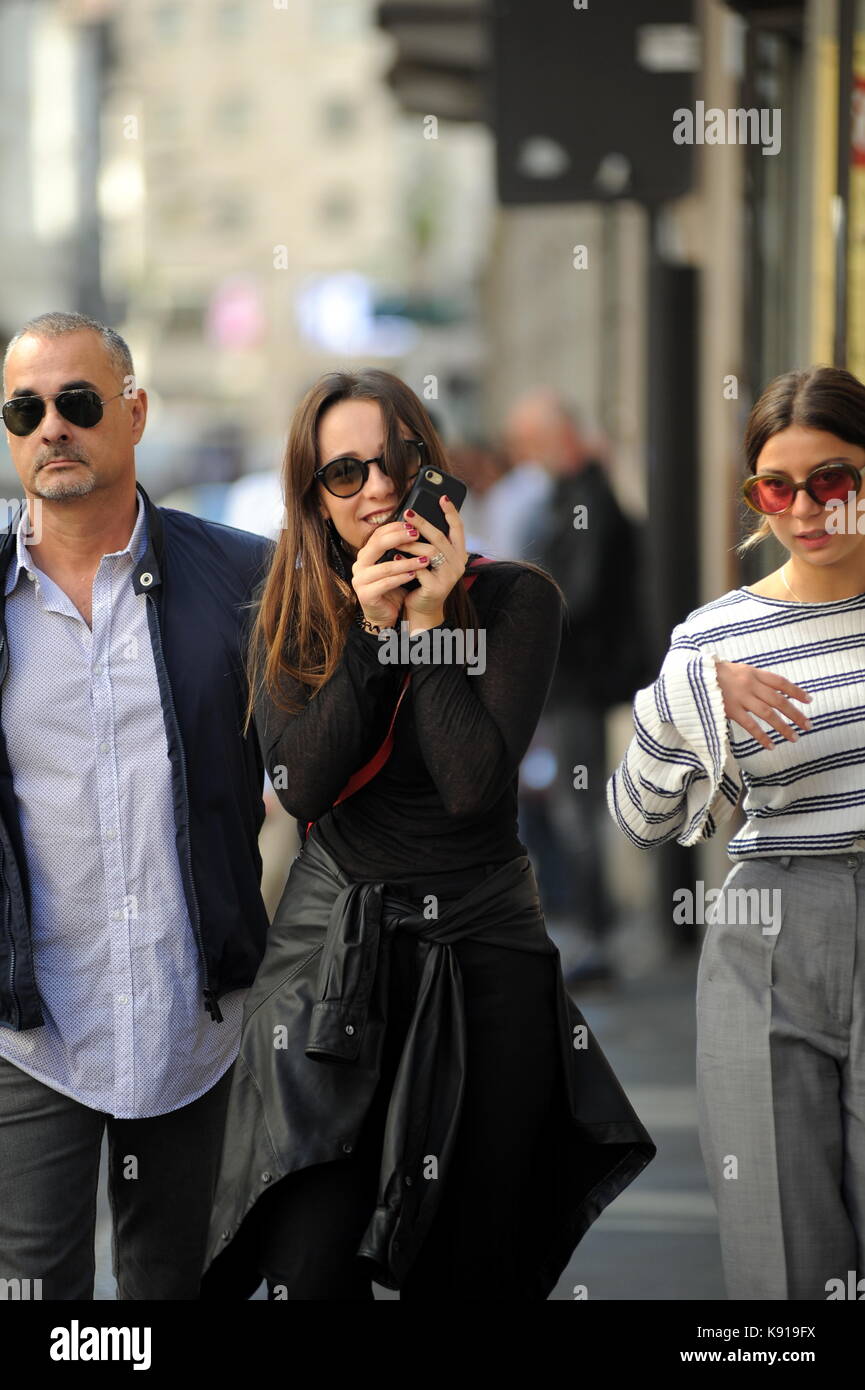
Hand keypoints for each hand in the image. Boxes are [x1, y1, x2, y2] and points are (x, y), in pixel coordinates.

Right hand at [351, 517, 432, 628]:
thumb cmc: (392, 589)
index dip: (396, 528)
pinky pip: (386, 584)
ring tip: (424, 559)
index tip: (414, 525)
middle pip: (378, 545)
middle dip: (399, 538)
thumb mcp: (394, 566)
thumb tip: (415, 528)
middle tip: (417, 535)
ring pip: (385, 567)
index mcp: (365, 554)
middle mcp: (359, 565)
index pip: (378, 534)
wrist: (384, 615)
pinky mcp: (365, 595)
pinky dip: (401, 578)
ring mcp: (360, 581)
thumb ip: (397, 550)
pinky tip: (414, 575)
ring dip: (407, 562)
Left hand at [401, 496, 467, 630]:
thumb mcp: (430, 558)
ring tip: (395, 540)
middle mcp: (458, 564)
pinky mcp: (437, 588)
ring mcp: (449, 577)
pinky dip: (406, 563)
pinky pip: (420, 570)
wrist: (422, 608)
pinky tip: (396, 558)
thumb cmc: (424, 579)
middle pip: (440, 538)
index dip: (451, 512)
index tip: (442, 497)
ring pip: (430, 552)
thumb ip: (429, 541)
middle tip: (408, 513)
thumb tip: (414, 518)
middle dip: (423, 523)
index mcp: (459, 554)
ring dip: (410, 544)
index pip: (458, 529)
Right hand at [714, 660, 811, 750]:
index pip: (781, 683)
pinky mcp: (731, 710)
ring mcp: (741, 698)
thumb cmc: (717, 673)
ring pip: (768, 714)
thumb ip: (757, 679)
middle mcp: (750, 685)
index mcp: (754, 673)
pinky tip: (771, 745)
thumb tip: (777, 690)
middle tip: (808, 725)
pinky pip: (750, 725)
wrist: (694, 676)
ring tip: (794, 737)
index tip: (809, 700)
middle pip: (779, 701)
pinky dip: (762, 736)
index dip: (796, 691)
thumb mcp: (740, 669)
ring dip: (783, 727)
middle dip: (795, 714)